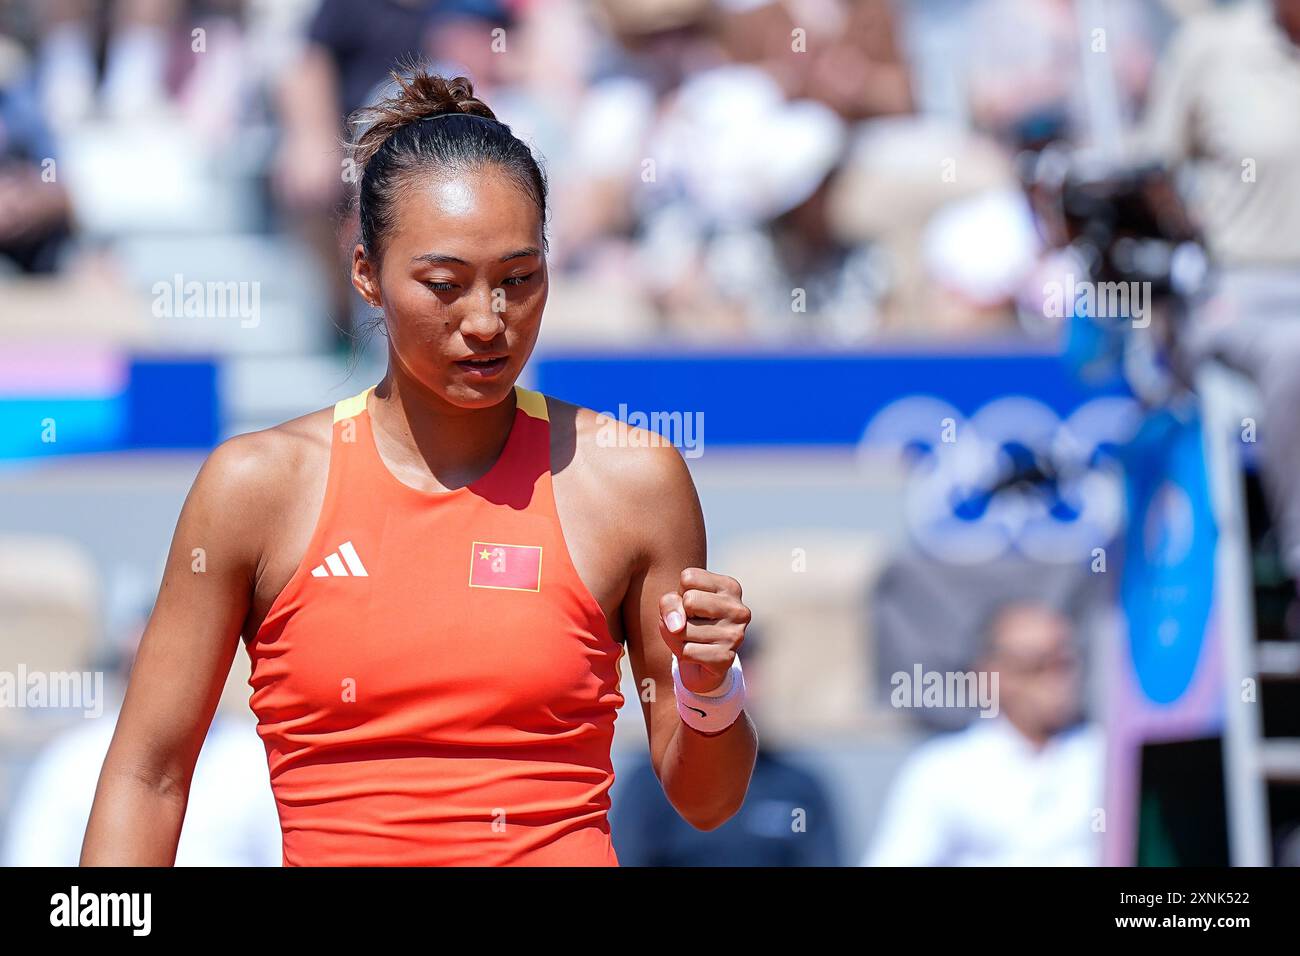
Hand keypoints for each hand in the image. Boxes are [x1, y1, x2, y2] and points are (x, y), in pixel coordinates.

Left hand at [659, 568, 749, 694]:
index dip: (680, 593)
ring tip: (692, 639)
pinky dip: (681, 653)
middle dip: (679, 614)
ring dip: (677, 637)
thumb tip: (676, 626)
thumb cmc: (687, 621)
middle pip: (689, 600)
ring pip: (684, 629)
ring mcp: (735, 635)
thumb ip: (669, 603)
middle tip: (691, 623)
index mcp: (730, 587)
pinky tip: (695, 654)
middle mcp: (738, 610)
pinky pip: (686, 651)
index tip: (692, 605)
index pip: (688, 577)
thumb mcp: (675, 602)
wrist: (700, 661)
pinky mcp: (726, 658)